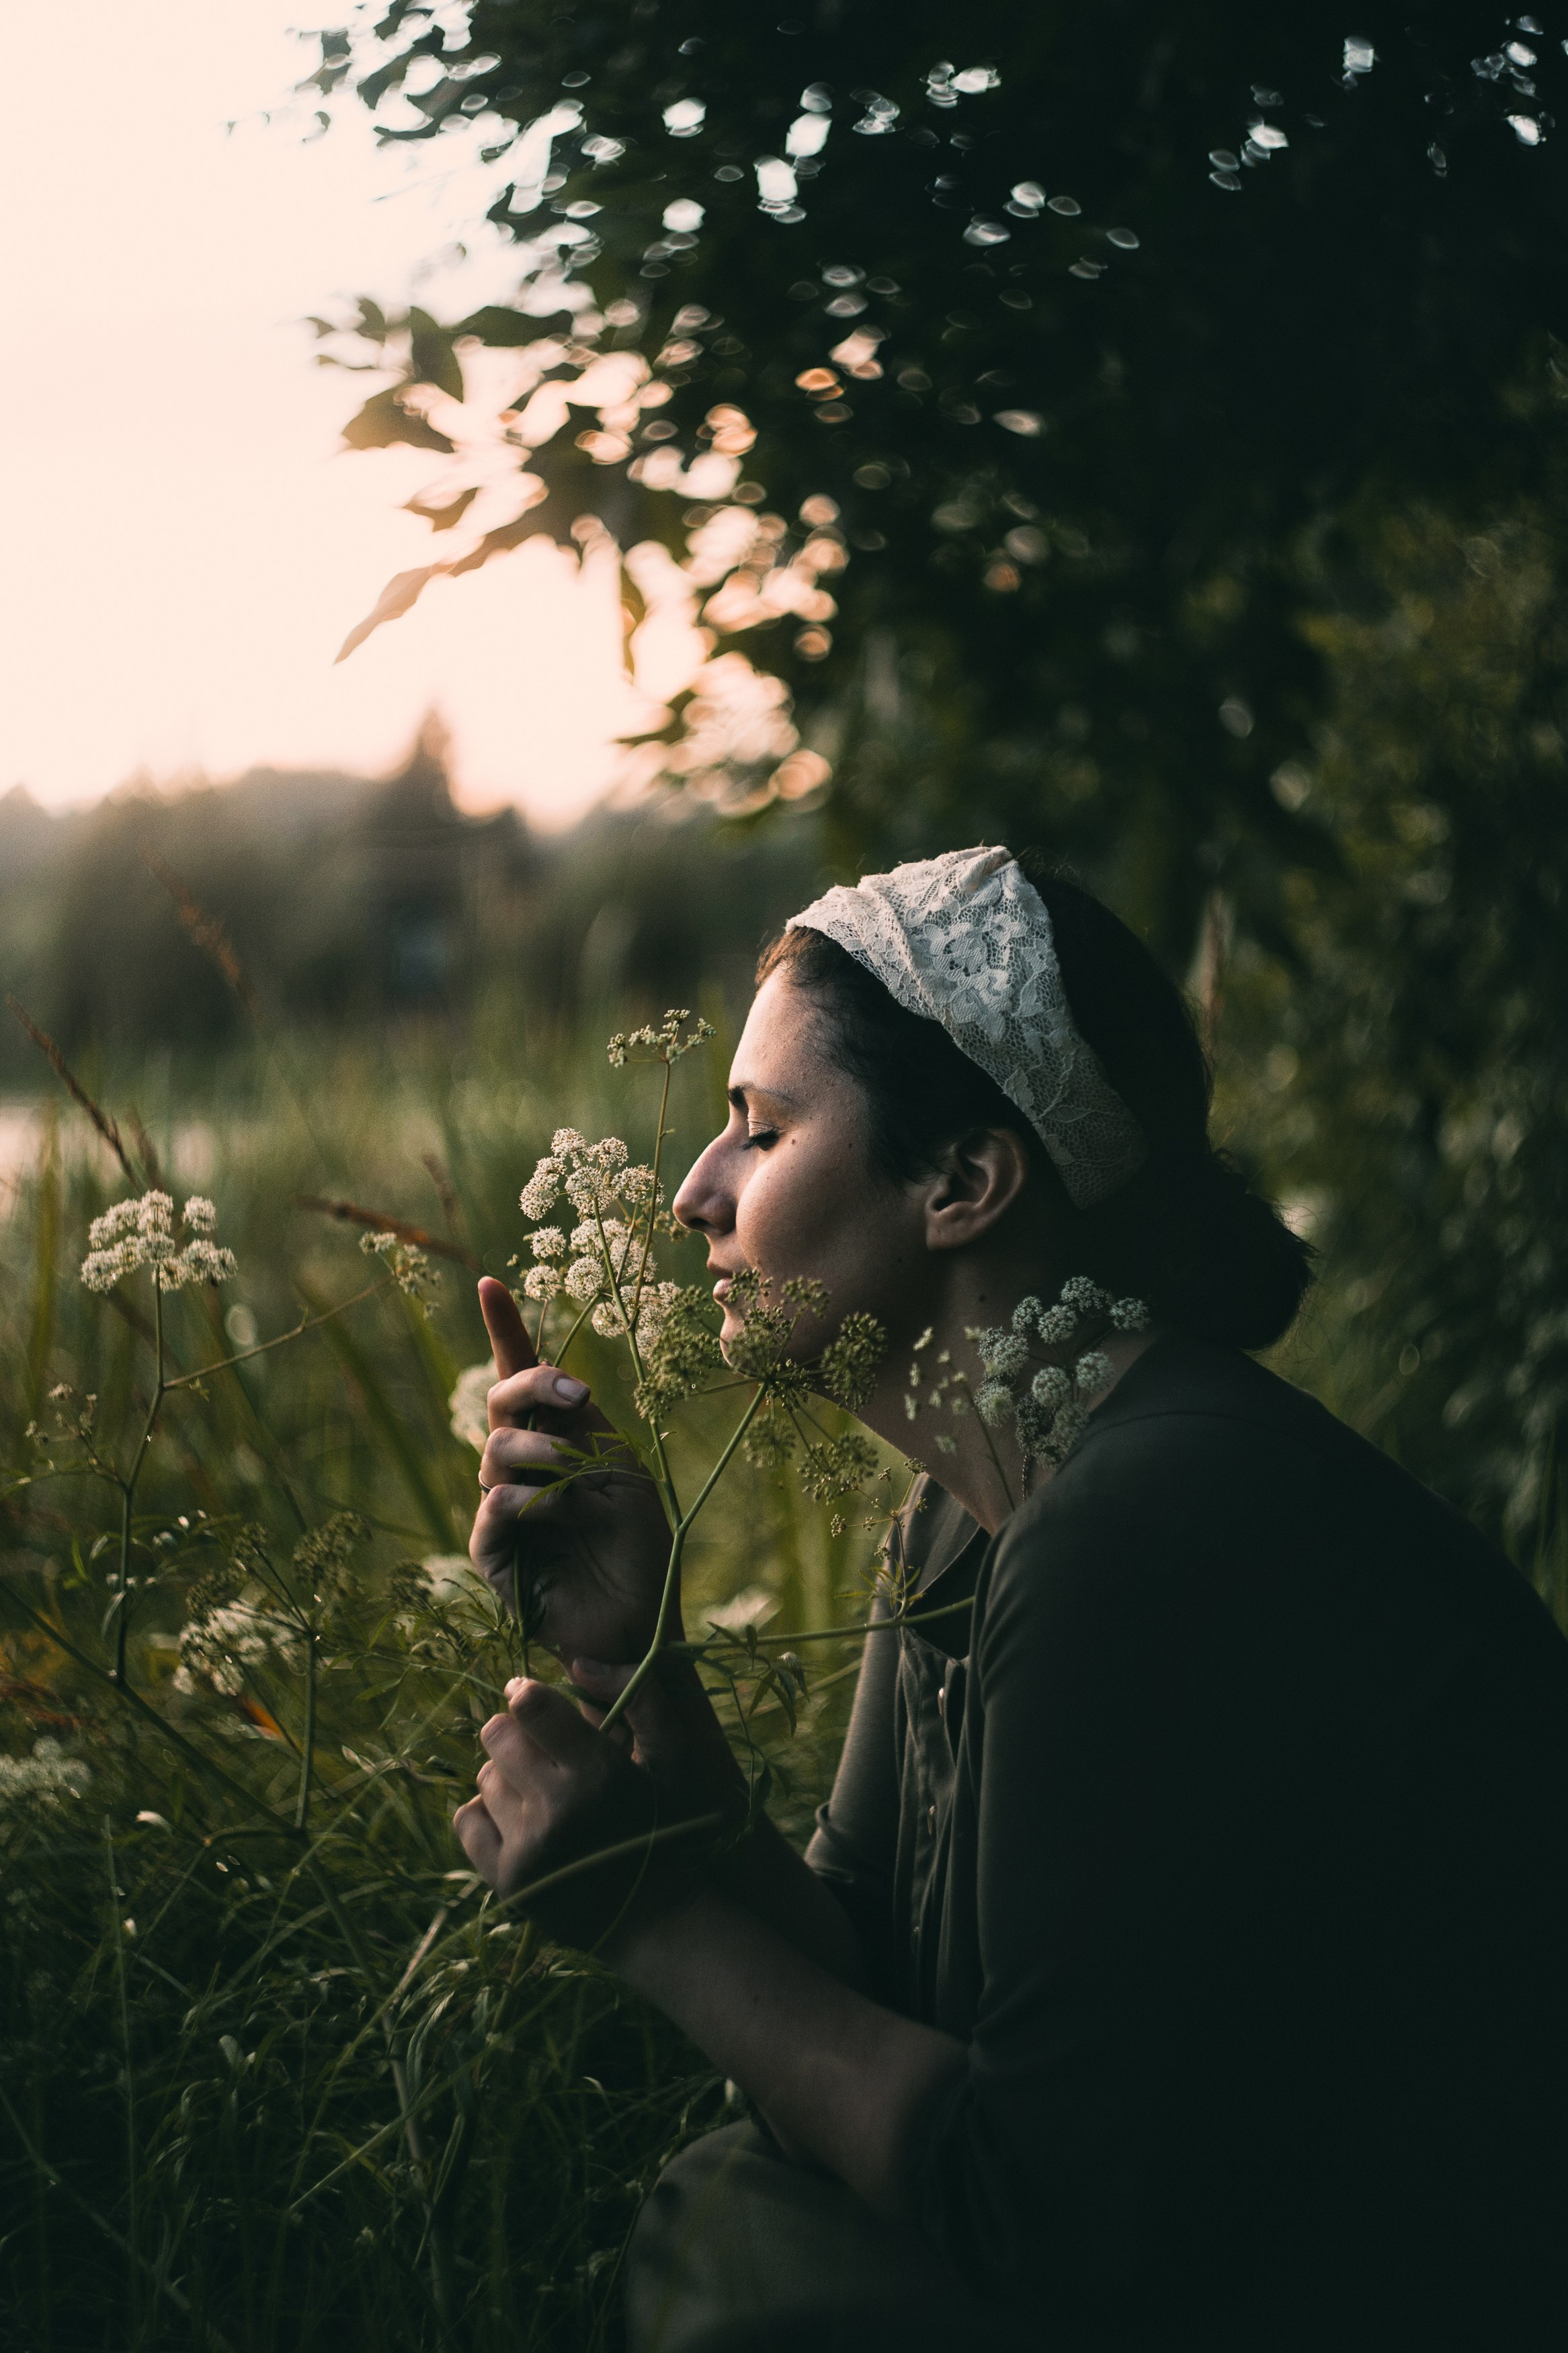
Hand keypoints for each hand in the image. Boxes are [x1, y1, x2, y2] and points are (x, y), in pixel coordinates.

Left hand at [453, 1676, 725, 1950]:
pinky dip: (485, 1813)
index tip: (527, 1697)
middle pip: (497, 1736)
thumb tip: (577, 1663)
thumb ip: (638, 1695)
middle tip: (538, 1751)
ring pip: (484, 1778)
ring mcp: (529, 1849)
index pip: (530, 1705)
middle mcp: (560, 1809)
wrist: (651, 1915)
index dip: (523, 1692)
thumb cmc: (660, 1823)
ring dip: (506, 1778)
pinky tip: (517, 1821)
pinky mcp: (505, 1881)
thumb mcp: (671, 1756)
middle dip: (514, 1734)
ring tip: (538, 1795)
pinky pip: (466, 1820)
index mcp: (600, 1771)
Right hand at [469, 1276, 672, 1661]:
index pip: (522, 1375)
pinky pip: (494, 1510)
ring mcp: (504, 1507)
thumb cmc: (642, 1547)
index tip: (490, 1282)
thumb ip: (584, 1432)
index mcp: (561, 1435)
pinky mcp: (495, 1553)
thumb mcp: (624, 1472)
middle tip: (576, 1397)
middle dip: (532, 1383)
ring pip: (496, 1450)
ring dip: (540, 1451)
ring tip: (575, 1475)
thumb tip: (543, 1399)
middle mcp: (524, 1465)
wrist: (643, 1623)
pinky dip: (526, 1502)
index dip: (503, 1328)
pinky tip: (557, 1512)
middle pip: (500, 1400)